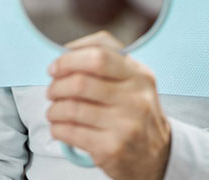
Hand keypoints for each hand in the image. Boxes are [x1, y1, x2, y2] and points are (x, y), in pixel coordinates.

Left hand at [47, 31, 169, 179]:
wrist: (157, 155)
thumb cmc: (136, 111)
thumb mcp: (133, 80)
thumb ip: (107, 60)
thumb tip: (68, 52)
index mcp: (139, 74)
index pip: (99, 54)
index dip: (70, 58)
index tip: (56, 66)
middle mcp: (135, 98)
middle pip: (81, 82)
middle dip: (57, 85)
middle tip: (52, 90)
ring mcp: (125, 124)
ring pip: (72, 108)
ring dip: (54, 109)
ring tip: (53, 110)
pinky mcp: (112, 148)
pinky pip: (72, 133)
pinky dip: (57, 128)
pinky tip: (59, 126)